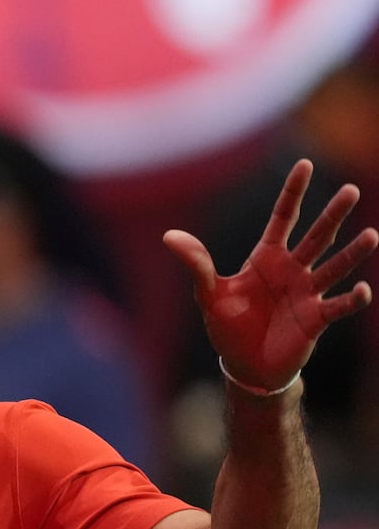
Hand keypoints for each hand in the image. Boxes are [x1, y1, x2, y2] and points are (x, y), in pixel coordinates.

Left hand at [163, 159, 377, 390]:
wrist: (244, 365)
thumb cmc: (228, 326)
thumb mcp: (209, 294)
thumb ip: (197, 264)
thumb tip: (169, 236)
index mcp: (267, 258)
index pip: (284, 217)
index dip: (293, 192)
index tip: (305, 163)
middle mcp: (293, 270)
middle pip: (317, 236)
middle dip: (333, 214)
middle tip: (351, 190)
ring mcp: (307, 293)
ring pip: (334, 268)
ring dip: (352, 253)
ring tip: (372, 235)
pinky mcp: (316, 319)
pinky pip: (337, 306)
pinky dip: (350, 299)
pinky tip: (361, 290)